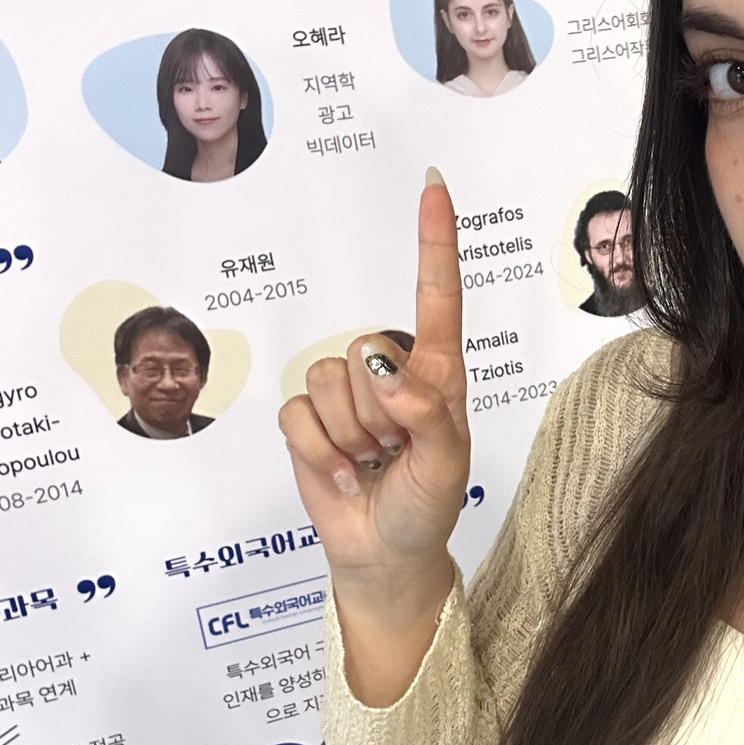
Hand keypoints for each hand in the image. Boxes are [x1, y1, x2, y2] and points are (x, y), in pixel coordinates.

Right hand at [279, 169, 469, 699]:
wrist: (383, 555)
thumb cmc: (427, 506)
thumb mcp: (446, 466)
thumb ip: (427, 417)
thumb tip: (389, 378)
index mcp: (437, 370)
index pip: (437, 296)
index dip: (434, 243)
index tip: (433, 189)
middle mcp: (389, 371)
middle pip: (366, 350)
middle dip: (377, 413)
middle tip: (393, 452)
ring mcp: (344, 394)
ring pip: (328, 381)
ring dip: (348, 437)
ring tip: (371, 463)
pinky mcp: (305, 419)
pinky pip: (297, 415)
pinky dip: (319, 455)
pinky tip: (344, 473)